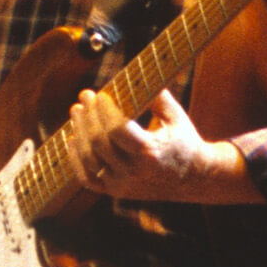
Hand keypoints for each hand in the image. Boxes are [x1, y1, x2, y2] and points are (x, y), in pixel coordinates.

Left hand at [68, 88, 243, 202]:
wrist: (195, 179)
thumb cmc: (184, 141)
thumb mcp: (176, 116)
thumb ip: (156, 96)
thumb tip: (135, 74)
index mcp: (151, 152)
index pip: (117, 130)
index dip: (104, 110)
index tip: (98, 94)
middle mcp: (134, 172)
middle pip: (99, 143)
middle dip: (88, 116)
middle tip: (84, 96)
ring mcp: (123, 184)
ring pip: (89, 159)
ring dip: (78, 132)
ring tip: (76, 111)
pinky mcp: (116, 191)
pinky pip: (87, 179)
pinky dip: (75, 160)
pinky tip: (71, 140)